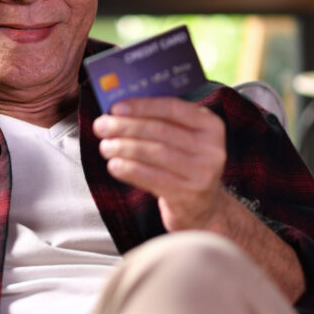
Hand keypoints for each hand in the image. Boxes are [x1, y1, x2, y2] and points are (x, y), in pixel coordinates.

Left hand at [93, 97, 229, 231]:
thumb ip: (158, 122)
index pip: (173, 108)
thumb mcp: (182, 140)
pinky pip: (154, 178)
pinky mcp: (190, 194)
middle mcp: (212, 147)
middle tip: (101, 126)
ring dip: (125, 147)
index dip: (142, 106)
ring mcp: (203, 172)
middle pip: (161, 131)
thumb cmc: (182, 165)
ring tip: (105, 147)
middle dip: (126, 127)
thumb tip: (117, 110)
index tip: (115, 108)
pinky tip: (114, 165)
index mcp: (210, 124)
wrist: (202, 206)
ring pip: (156, 153)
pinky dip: (130, 170)